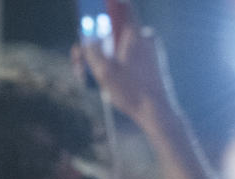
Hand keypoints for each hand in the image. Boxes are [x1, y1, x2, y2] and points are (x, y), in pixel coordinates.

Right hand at [78, 2, 178, 131]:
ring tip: (88, 78)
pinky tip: (104, 82)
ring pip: (120, 47)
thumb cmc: (131, 91)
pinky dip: (115, 65)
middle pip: (114, 32)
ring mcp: (148, 51)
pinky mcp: (150, 63)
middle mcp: (144, 38)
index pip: (122, 6)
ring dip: (103, 58)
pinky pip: (128, 57)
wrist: (156, 111)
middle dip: (95, 43)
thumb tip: (86, 38)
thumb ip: (92, 51)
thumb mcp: (104, 72)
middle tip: (78, 59)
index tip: (94, 6)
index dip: (107, 4)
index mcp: (135, 35)